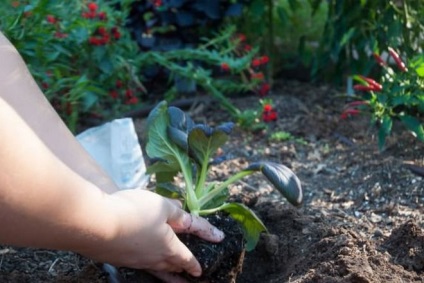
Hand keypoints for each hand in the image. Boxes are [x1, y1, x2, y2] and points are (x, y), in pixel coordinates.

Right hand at [78, 189, 223, 276]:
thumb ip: (177, 213)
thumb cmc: (135, 212)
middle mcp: (153, 258)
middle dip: (180, 272)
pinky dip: (145, 265)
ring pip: (154, 269)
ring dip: (165, 274)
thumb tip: (187, 218)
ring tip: (168, 279)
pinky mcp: (117, 259)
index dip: (194, 264)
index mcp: (169, 247)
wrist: (96, 223)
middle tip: (187, 278)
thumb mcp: (162, 206)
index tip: (199, 271)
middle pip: (170, 267)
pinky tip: (140, 262)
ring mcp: (134, 261)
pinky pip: (138, 264)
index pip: (186, 258)